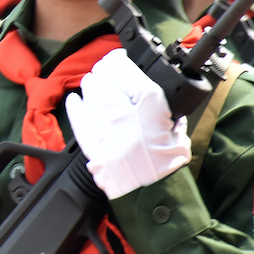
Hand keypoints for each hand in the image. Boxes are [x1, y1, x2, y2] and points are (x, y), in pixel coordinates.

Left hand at [65, 48, 190, 199]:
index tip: (119, 59)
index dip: (120, 60)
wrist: (152, 193)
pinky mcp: (90, 140)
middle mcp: (123, 110)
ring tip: (95, 85)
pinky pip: (77, 115)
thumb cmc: (167, 163)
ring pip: (89, 92)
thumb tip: (153, 91)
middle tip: (108, 72)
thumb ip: (165, 107)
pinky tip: (76, 99)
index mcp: (150, 103)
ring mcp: (103, 125)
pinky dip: (76, 105)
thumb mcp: (177, 127)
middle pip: (104, 77)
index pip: (126, 68)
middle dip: (105, 71)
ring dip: (92, 85)